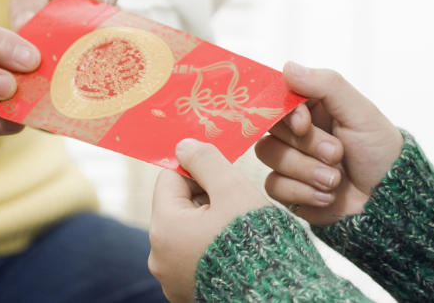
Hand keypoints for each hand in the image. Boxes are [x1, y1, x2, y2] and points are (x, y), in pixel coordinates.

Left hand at [148, 139, 269, 302]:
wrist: (275, 293)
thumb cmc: (255, 240)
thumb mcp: (233, 189)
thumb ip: (206, 161)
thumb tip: (183, 145)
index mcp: (163, 227)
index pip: (171, 178)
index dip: (199, 172)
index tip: (225, 179)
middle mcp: (158, 256)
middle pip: (178, 207)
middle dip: (206, 200)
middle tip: (237, 208)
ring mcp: (171, 278)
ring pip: (187, 232)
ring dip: (210, 224)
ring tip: (239, 231)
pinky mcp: (187, 292)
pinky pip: (194, 258)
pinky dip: (212, 250)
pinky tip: (237, 252)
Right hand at [255, 62, 403, 225]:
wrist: (388, 201)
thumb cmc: (379, 151)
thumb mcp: (360, 112)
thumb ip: (326, 85)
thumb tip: (288, 67)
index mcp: (312, 106)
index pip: (278, 97)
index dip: (285, 111)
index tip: (303, 123)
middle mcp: (297, 131)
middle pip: (271, 127)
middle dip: (307, 144)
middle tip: (337, 154)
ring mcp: (291, 160)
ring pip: (269, 155)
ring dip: (306, 170)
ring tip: (335, 180)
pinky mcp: (289, 189)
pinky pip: (274, 185)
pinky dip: (302, 192)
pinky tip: (327, 196)